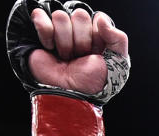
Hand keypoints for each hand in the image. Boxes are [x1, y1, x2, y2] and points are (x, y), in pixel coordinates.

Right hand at [7, 0, 129, 102]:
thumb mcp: (116, 64)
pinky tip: (49, 48)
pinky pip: (39, 15)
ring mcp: (59, 31)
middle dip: (81, 41)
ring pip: (60, 16)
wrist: (69, 96)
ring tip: (66, 57)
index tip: (96, 54)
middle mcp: (79, 31)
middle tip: (79, 57)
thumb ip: (119, 39)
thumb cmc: (93, 83)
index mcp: (98, 36)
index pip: (98, 18)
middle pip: (79, 15)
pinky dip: (45, 33)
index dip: (97, 37)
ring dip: (64, 42)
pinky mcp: (41, 33)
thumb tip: (100, 17)